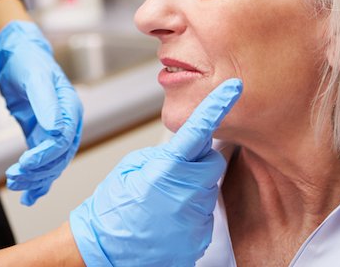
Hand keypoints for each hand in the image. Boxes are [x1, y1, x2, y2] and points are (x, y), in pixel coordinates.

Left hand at [0, 20, 83, 205]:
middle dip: (37, 171)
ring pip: (51, 164)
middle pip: (58, 157)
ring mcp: (55, 131)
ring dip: (34, 178)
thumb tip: (56, 129)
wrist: (16, 56)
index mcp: (70, 108)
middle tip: (15, 177)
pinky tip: (29, 196)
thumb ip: (46, 102)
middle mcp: (66, 122)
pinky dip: (37, 181)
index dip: (45, 155)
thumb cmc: (28, 62)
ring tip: (14, 184)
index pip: (63, 141)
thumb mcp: (35, 78)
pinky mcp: (41, 136)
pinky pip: (43, 163)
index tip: (26, 163)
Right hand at [69, 78, 242, 266]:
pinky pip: (204, 214)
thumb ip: (162, 155)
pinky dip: (190, 211)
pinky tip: (167, 218)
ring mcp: (194, 220)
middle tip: (172, 170)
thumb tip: (184, 152)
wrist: (105, 252)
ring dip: (192, 188)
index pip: (199, 131)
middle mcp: (186, 195)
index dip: (217, 107)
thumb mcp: (130, 168)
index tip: (234, 88)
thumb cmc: (111, 209)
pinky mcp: (199, 238)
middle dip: (198, 160)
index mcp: (165, 171)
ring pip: (208, 189)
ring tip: (163, 200)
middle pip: (211, 163)